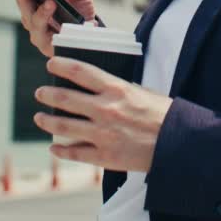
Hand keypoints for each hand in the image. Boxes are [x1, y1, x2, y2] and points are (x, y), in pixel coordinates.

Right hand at [0, 0, 97, 57]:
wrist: (90, 33)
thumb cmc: (78, 9)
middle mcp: (28, 14)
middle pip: (20, 1)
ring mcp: (35, 30)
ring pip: (32, 20)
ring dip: (40, 11)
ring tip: (49, 2)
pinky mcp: (46, 45)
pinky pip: (46, 35)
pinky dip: (52, 23)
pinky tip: (56, 12)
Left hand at [34, 57, 173, 172]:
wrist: (180, 145)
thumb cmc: (165, 115)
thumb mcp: (143, 92)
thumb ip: (119, 89)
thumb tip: (99, 85)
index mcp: (117, 89)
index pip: (80, 71)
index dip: (61, 65)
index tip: (50, 63)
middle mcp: (106, 110)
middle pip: (65, 98)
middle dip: (47, 94)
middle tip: (40, 93)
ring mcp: (103, 134)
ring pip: (64, 126)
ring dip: (47, 121)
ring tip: (40, 118)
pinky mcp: (105, 157)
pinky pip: (75, 153)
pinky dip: (60, 150)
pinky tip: (54, 147)